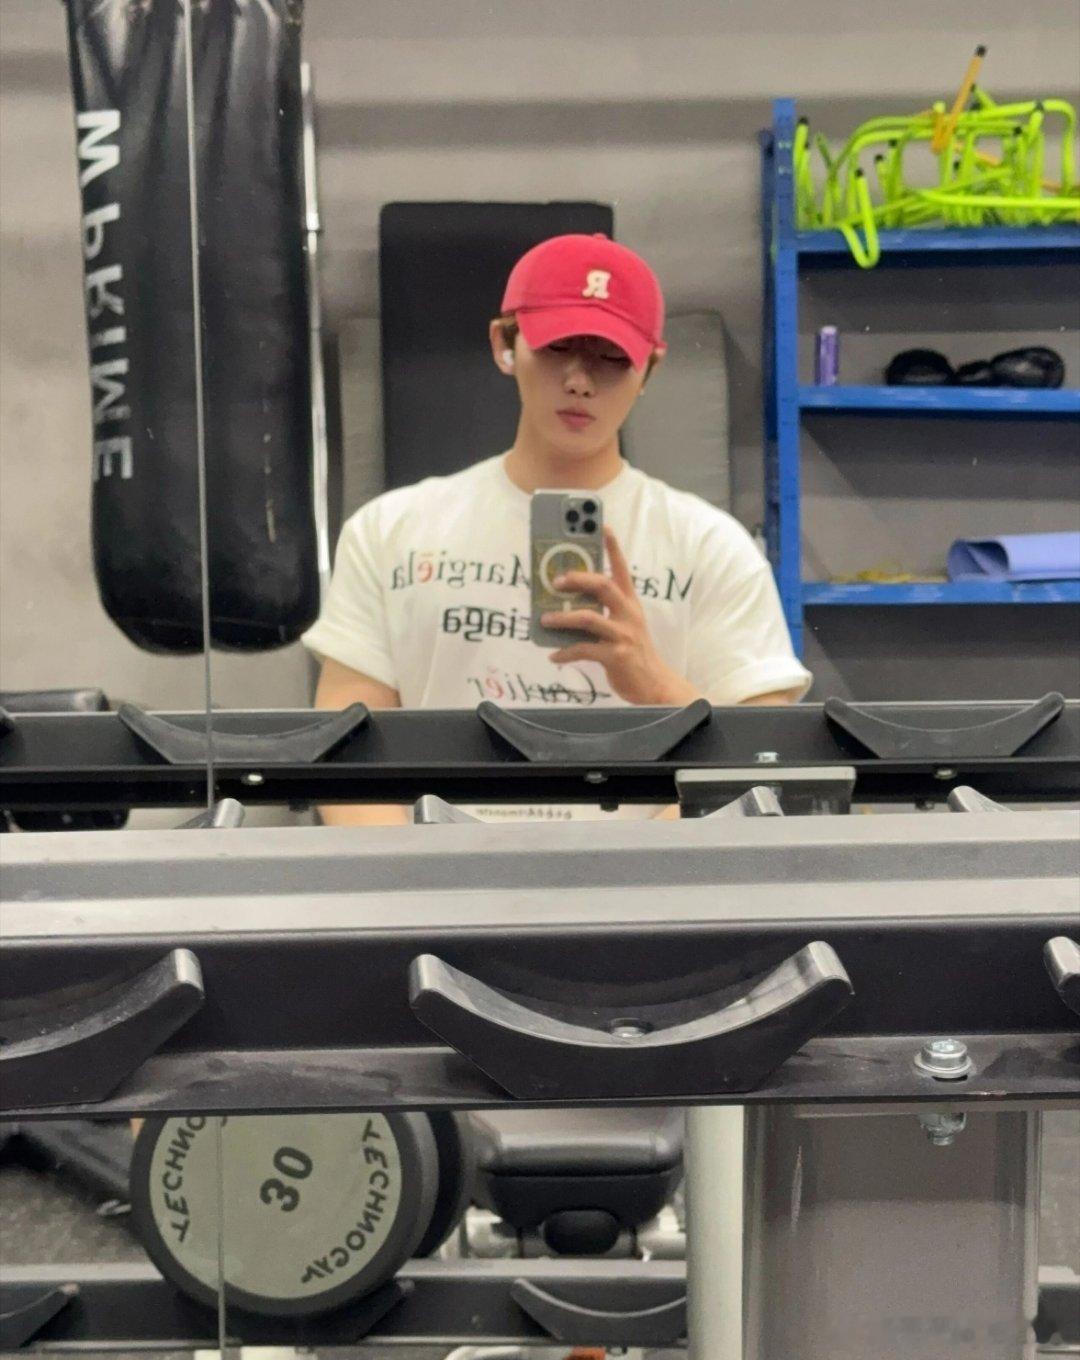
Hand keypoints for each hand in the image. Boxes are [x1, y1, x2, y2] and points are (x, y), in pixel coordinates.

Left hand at [542, 527, 703, 705]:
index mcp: (630, 602)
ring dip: (563, 617)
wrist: (655, 684)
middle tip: (555, 579)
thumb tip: (565, 604)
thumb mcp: (624, 625)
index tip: (601, 525)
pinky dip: (565, 652)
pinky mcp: (616, 656)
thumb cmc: (633, 651)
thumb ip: (602, 611)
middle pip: (603, 586)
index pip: (621, 567)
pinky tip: (553, 655)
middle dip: (578, 579)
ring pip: (589, 618)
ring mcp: (624, 635)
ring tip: (545, 619)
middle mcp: (629, 614)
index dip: (612, 546)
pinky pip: (584, 650)